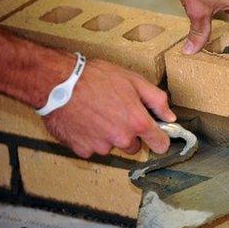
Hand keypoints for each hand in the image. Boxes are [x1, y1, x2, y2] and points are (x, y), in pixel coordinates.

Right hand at [43, 59, 175, 157]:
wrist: (58, 82)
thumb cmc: (96, 78)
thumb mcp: (134, 81)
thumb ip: (157, 100)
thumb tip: (170, 116)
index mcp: (138, 123)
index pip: (161, 145)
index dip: (159, 138)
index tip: (155, 134)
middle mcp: (122, 139)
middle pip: (134, 146)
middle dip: (129, 134)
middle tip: (116, 113)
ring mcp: (101, 147)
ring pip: (112, 146)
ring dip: (108, 135)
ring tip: (96, 114)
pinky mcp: (82, 150)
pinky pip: (92, 148)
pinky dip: (90, 138)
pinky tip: (84, 121)